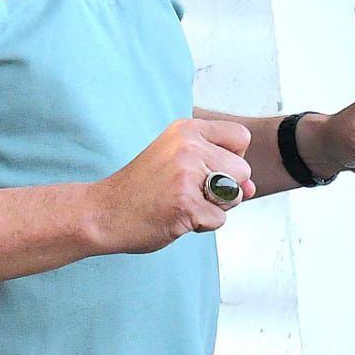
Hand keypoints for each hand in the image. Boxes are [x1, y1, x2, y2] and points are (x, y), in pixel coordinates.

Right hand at [88, 118, 253, 253]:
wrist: (103, 212)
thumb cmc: (144, 190)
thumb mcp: (179, 162)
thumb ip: (219, 168)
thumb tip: (252, 189)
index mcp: (187, 129)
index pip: (241, 137)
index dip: (232, 159)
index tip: (206, 169)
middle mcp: (188, 146)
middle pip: (243, 170)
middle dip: (225, 189)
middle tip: (190, 192)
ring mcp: (186, 174)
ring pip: (234, 196)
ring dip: (214, 208)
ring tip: (182, 203)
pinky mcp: (185, 203)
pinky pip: (218, 220)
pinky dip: (201, 226)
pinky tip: (175, 217)